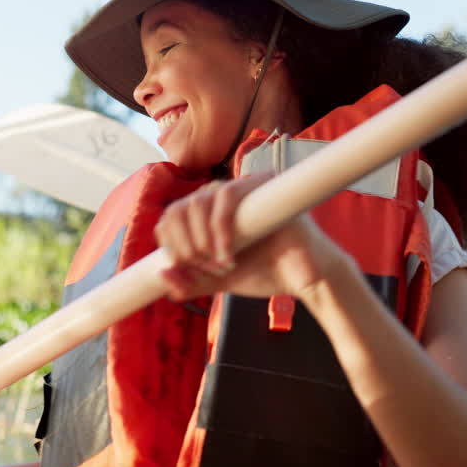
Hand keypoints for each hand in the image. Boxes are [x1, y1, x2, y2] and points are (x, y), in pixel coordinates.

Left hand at [155, 173, 355, 301]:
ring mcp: (240, 188)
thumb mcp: (219, 281)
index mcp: (207, 215)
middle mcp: (220, 198)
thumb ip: (192, 282)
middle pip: (178, 209)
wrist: (303, 279)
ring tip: (223, 264)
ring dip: (201, 240)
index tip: (187, 268)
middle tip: (208, 269)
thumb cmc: (265, 273)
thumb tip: (163, 276)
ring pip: (196, 202)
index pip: (170, 217)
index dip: (170, 243)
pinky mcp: (260, 184)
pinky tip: (228, 252)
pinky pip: (225, 196)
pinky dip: (219, 227)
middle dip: (186, 246)